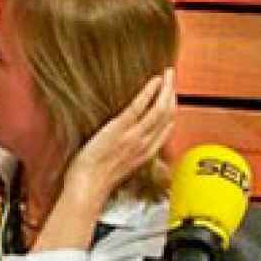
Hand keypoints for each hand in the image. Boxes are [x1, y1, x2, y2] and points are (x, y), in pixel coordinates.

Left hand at [63, 69, 175, 203]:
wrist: (87, 185)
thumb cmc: (96, 180)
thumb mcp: (120, 168)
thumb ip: (129, 155)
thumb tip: (126, 145)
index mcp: (146, 154)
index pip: (167, 128)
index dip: (172, 111)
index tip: (173, 98)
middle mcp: (145, 143)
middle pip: (168, 115)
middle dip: (173, 94)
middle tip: (173, 79)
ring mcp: (134, 136)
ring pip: (160, 109)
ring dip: (166, 88)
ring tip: (168, 74)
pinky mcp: (120, 128)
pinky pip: (140, 106)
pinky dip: (150, 91)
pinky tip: (155, 81)